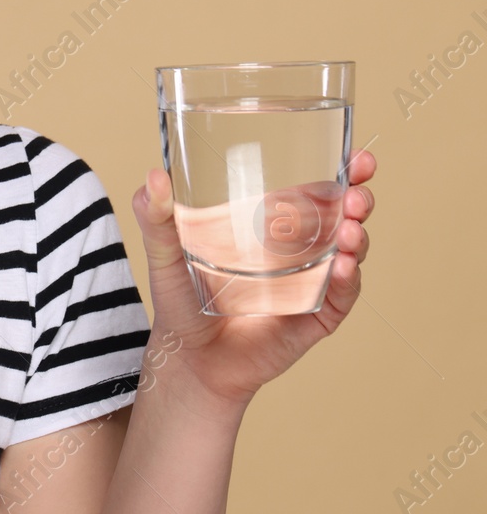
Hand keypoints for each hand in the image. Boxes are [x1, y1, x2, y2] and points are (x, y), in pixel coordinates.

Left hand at [129, 149, 375, 410]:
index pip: (315, 190)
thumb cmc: (180, 300)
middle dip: (358, 199)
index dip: (342, 171)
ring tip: (350, 227)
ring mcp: (311, 282)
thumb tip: (153, 176)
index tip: (359, 157)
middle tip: (358, 192)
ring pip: (351, 253)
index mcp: (271, 224)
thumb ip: (155, 216)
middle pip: (343, 216)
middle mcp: (299, 250)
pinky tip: (344, 266)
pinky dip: (348, 281)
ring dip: (357, 236)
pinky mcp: (315, 316)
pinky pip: (340, 297)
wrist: (188, 357)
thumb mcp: (164, 252)